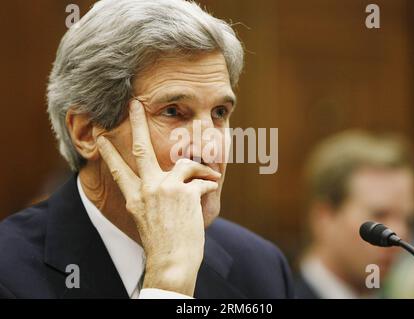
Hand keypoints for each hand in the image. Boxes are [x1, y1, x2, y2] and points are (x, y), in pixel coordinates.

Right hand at [96, 99, 220, 295]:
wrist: (171, 262)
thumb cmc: (163, 244)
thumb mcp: (147, 219)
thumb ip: (150, 197)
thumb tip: (160, 180)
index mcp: (136, 197)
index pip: (118, 170)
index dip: (108, 152)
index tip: (99, 136)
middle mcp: (147, 189)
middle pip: (140, 148)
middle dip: (137, 123)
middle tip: (134, 102)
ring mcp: (165, 189)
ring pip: (187, 164)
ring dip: (201, 169)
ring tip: (210, 178)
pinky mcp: (185, 192)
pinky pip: (205, 180)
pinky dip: (210, 186)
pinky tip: (209, 195)